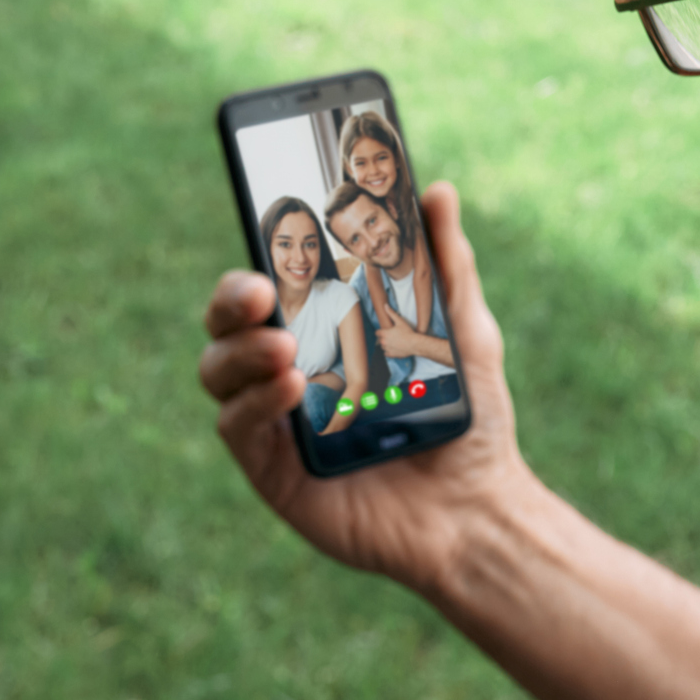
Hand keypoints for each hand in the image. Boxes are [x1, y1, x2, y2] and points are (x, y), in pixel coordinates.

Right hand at [199, 182, 530, 592]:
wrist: (479, 508)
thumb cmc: (470, 418)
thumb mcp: (465, 331)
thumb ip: (446, 264)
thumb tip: (439, 191)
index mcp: (325, 330)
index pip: (273, 281)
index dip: (258, 253)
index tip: (268, 222)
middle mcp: (289, 370)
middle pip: (230, 323)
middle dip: (231, 298)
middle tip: (259, 289)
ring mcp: (276, 421)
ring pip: (220, 371)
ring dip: (241, 351)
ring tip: (283, 344)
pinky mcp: (273, 472)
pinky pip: (239, 429)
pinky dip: (255, 402)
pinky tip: (290, 386)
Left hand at [374, 318, 433, 361]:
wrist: (414, 344)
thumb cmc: (408, 332)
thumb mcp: (400, 321)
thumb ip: (391, 313)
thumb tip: (385, 305)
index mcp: (384, 333)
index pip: (377, 332)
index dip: (381, 331)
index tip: (386, 331)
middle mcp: (384, 342)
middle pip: (380, 340)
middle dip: (384, 338)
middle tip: (392, 336)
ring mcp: (387, 349)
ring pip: (383, 347)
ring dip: (386, 344)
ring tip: (394, 342)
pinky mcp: (391, 355)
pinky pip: (386, 353)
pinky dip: (389, 351)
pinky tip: (394, 347)